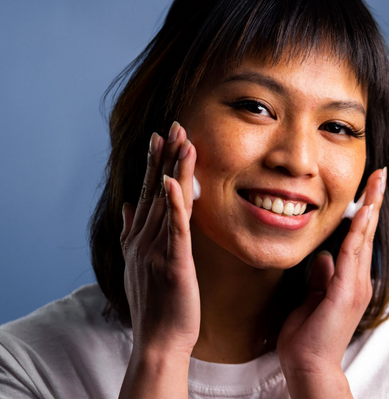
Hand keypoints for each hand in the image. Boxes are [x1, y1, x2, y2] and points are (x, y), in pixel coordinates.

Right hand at [120, 121, 200, 357]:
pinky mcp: (172, 264)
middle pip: (155, 190)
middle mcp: (143, 239)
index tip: (159, 137)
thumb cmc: (153, 302)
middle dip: (164, 157)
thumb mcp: (136, 263)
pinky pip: (174, 229)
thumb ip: (131, 231)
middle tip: (173, 126)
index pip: (147, 192)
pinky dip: (172, 204)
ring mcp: (155, 250)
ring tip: (182, 141)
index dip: (153, 164)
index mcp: (138, 238)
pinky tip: (172, 181)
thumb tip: (127, 205)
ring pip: (167, 203)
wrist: (158, 340)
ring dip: (174, 170)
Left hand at [277, 168, 386, 395]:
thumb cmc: (307, 334)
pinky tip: (361, 212)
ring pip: (363, 239)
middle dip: (373, 202)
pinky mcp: (345, 292)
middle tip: (379, 175)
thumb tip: (323, 257)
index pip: (359, 239)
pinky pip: (351, 255)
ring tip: (375, 183)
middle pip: (367, 233)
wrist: (308, 365)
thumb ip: (321, 276)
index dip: (363, 212)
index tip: (366, 189)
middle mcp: (357, 280)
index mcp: (349, 280)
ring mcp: (354, 286)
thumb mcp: (312, 297)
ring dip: (369, 209)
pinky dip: (357, 232)